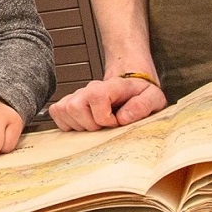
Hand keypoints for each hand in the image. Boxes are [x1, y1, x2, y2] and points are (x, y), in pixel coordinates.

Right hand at [49, 74, 168, 131]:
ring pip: (64, 110)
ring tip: (95, 125)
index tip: (115, 123)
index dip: (104, 118)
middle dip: (91, 125)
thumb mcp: (153, 98)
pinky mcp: (69, 102)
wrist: (131, 84)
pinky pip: (57, 113)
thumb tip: (123, 117)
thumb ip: (143, 105)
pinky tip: (84, 125)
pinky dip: (67, 123)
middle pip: (75, 107)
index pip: (96, 97)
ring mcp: (78, 95)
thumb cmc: (140, 93)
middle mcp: (91, 88)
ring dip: (79, 125)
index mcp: (112, 86)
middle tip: (105, 126)